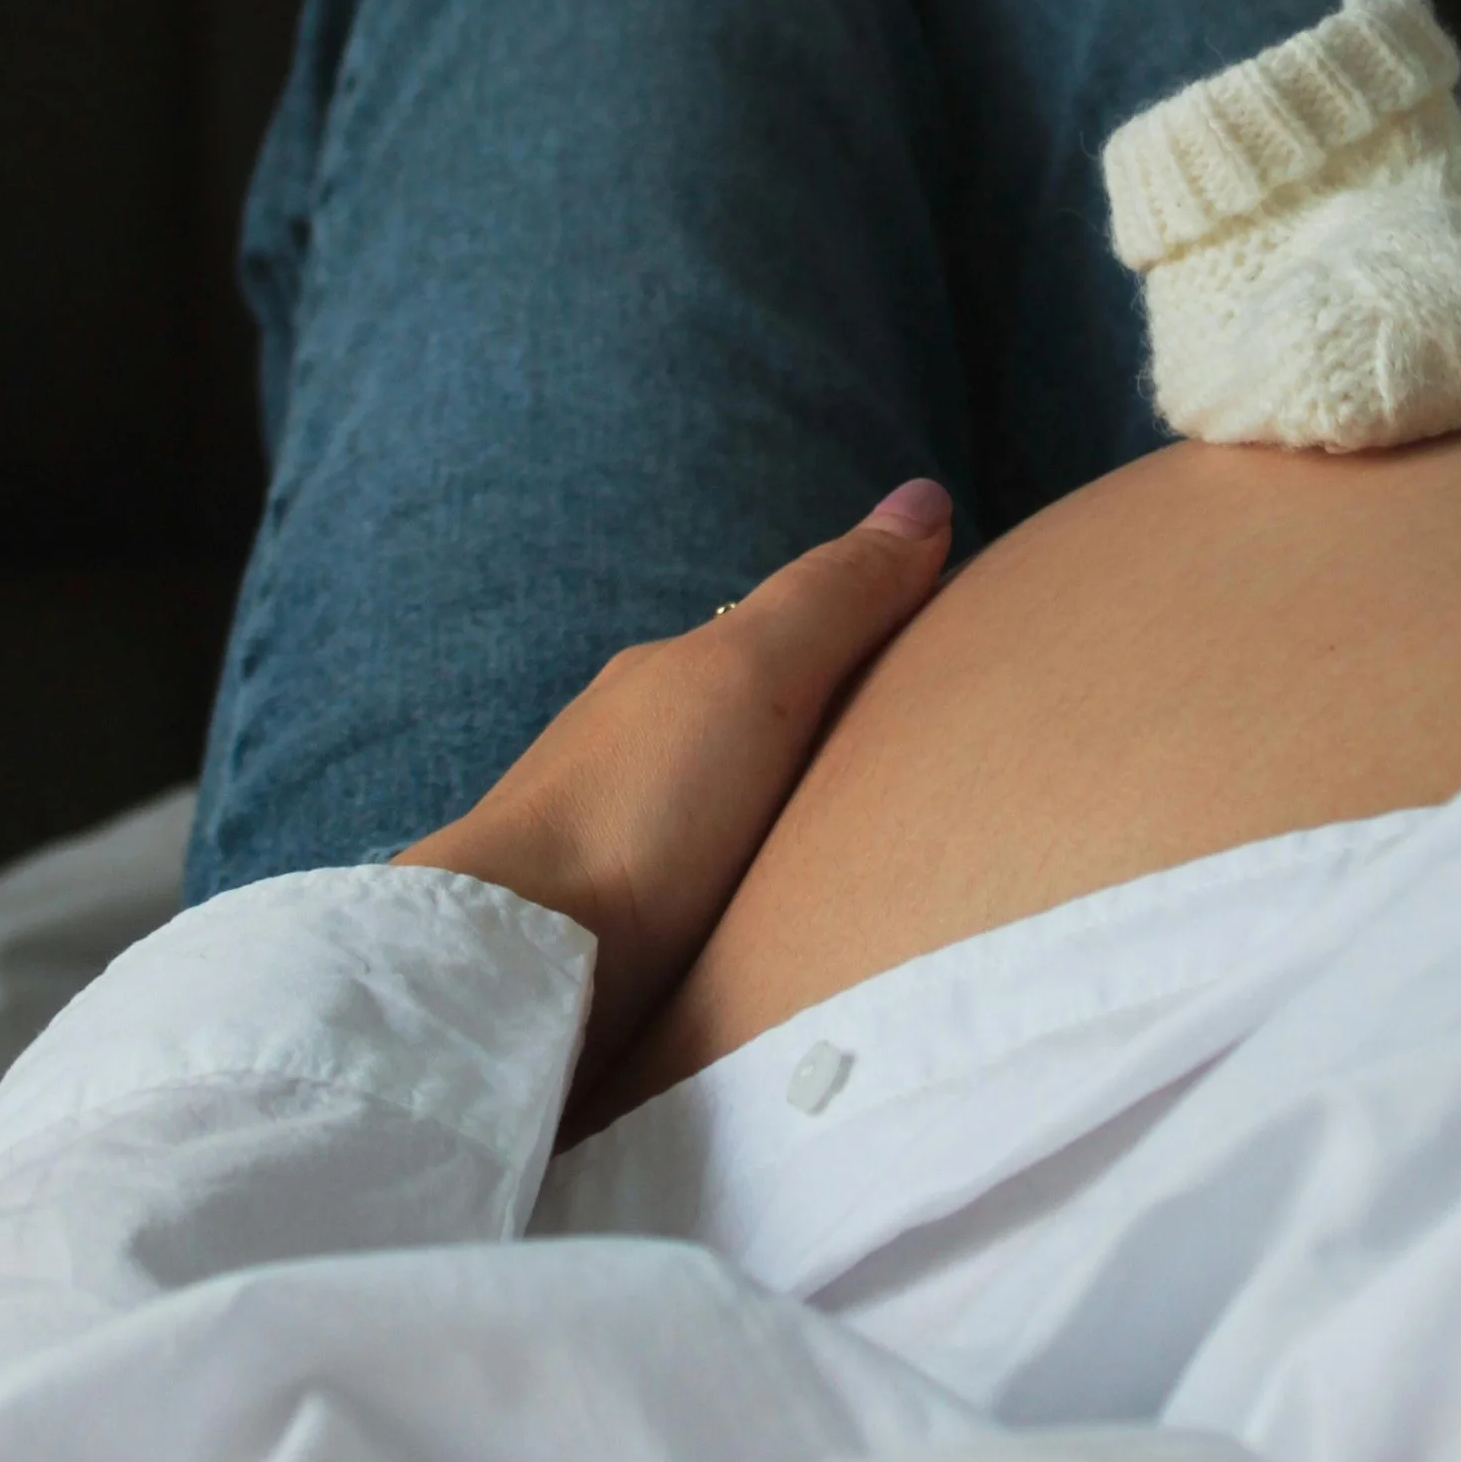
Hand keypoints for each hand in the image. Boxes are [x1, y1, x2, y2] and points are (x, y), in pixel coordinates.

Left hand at [393, 479, 952, 1105]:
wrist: (512, 968)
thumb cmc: (637, 809)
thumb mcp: (752, 677)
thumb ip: (832, 599)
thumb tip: (926, 493)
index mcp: (669, 682)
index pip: (785, 641)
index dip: (865, 643)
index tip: (948, 666)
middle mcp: (634, 755)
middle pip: (753, 731)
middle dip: (827, 741)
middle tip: (927, 775)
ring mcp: (616, 853)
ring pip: (723, 821)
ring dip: (784, 832)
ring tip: (870, 867)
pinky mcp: (609, 945)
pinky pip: (702, 902)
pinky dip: (748, 900)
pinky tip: (781, 934)